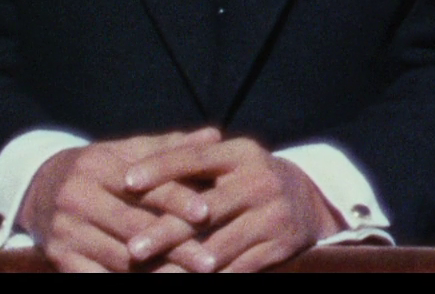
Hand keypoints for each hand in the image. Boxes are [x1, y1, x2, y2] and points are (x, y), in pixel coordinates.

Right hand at [21, 127, 221, 272]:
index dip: (176, 200)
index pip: (143, 187)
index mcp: (98, 167)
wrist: (39, 189)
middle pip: (134, 227)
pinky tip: (157, 287)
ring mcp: (66, 232)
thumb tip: (215, 137)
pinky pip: (97, 277)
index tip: (206, 213)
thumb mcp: (127, 151)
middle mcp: (78, 199)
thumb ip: (170, 147)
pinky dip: (127, 285)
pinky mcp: (59, 259)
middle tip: (210, 262)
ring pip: (118, 258)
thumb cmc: (100, 168)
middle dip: (175, 247)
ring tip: (192, 281)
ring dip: (156, 273)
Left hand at [123, 135, 343, 272]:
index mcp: (242, 154)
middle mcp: (259, 182)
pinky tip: (186, 281)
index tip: (126, 181)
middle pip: (206, 210)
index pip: (196, 158)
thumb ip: (190, 160)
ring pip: (220, 246)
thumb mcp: (229, 161)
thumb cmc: (247, 179)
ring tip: (152, 276)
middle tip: (132, 249)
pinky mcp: (280, 247)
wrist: (307, 201)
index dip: (161, 168)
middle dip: (165, 232)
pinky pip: (239, 269)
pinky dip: (211, 280)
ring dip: (184, 265)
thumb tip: (134, 170)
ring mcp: (272, 216)